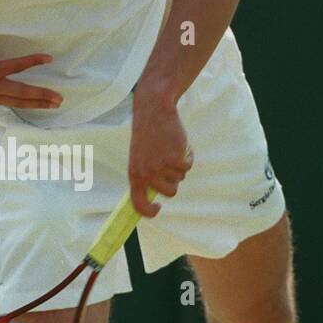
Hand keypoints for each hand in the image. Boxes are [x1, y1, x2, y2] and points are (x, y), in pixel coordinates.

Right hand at [0, 44, 62, 109]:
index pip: (14, 67)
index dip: (32, 62)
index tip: (48, 58)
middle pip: (21, 93)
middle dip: (41, 96)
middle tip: (60, 99)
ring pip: (17, 102)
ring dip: (36, 104)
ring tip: (53, 105)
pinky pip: (9, 104)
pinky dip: (22, 105)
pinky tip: (31, 106)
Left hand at [129, 92, 193, 216]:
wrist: (154, 111)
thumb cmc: (148, 135)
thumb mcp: (140, 157)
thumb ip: (146, 176)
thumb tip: (154, 197)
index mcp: (134, 174)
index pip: (138, 203)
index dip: (148, 211)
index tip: (157, 208)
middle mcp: (146, 174)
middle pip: (169, 192)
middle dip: (174, 180)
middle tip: (169, 162)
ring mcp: (161, 167)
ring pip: (180, 178)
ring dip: (179, 165)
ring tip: (170, 148)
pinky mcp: (175, 159)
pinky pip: (188, 166)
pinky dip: (188, 156)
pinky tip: (179, 144)